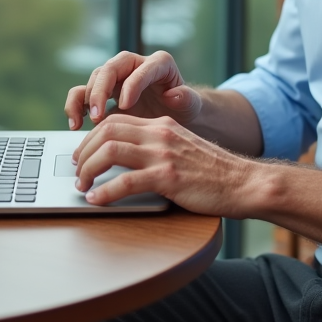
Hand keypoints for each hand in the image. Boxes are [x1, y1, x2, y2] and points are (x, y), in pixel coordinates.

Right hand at [64, 51, 202, 130]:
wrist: (175, 116)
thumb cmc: (184, 108)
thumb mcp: (191, 105)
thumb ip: (186, 98)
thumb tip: (174, 94)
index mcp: (159, 63)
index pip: (142, 68)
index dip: (132, 84)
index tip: (126, 105)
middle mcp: (134, 65)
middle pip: (111, 68)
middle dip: (101, 91)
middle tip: (98, 116)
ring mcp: (117, 78)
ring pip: (94, 79)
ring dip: (84, 99)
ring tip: (82, 123)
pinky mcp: (104, 93)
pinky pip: (82, 94)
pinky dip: (75, 107)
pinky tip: (75, 125)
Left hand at [73, 113, 254, 215]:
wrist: (244, 183)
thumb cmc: (215, 172)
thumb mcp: (183, 148)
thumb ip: (157, 148)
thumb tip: (127, 161)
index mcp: (162, 125)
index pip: (115, 121)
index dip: (92, 136)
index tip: (83, 153)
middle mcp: (160, 134)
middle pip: (106, 131)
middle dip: (84, 151)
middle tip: (76, 170)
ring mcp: (163, 154)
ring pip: (110, 152)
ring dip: (88, 169)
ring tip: (82, 185)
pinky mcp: (167, 178)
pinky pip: (124, 182)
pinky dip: (104, 192)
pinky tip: (97, 200)